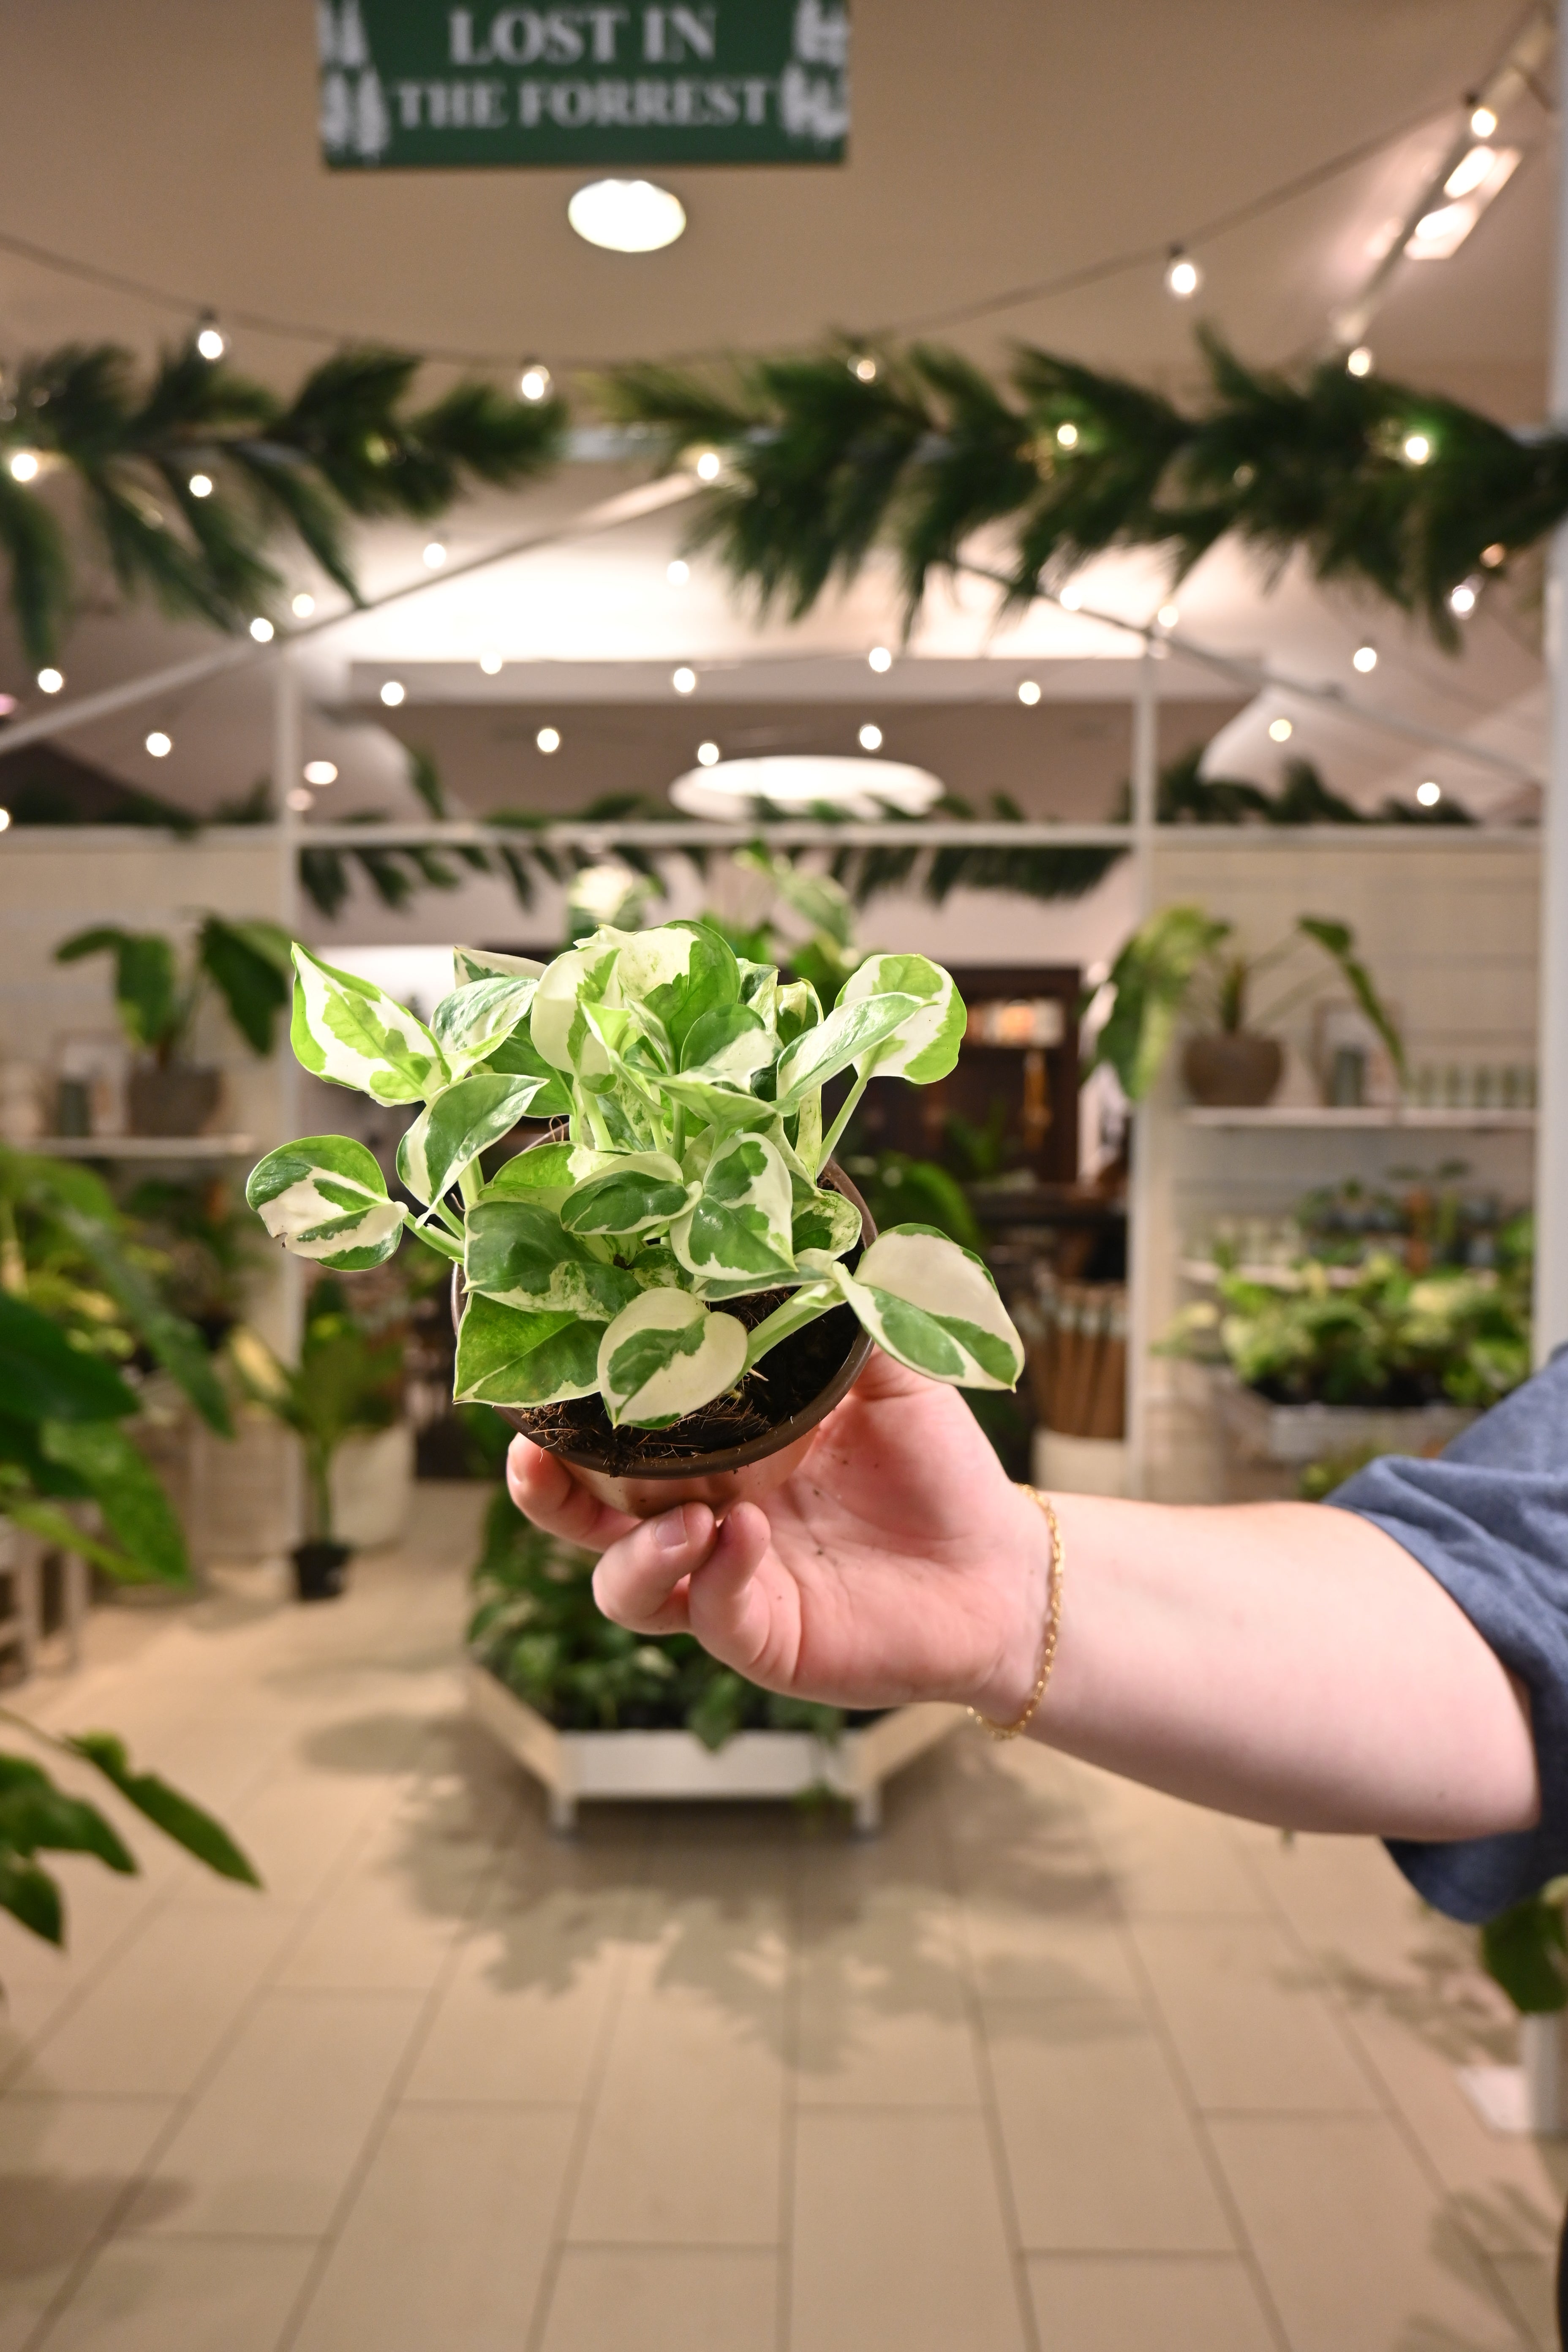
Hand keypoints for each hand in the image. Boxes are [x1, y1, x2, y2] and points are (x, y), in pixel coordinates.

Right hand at [505, 1352, 1051, 1719]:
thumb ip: (841, 1316)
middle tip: (538, 1453)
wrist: (1001, 1566)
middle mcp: (701, 1517)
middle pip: (585, 1515)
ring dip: (632, 1552)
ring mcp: (726, 1581)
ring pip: (623, 1587)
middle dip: (547, 1489)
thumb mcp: (891, 1373)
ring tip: (688, 1516)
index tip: (542, 1368)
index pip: (611, 1433)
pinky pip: (709, 1614)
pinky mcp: (765, 1637)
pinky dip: (715, 1577)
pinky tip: (744, 1537)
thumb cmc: (938, 1467)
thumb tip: (805, 1240)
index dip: (564, 1412)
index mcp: (714, 1449)